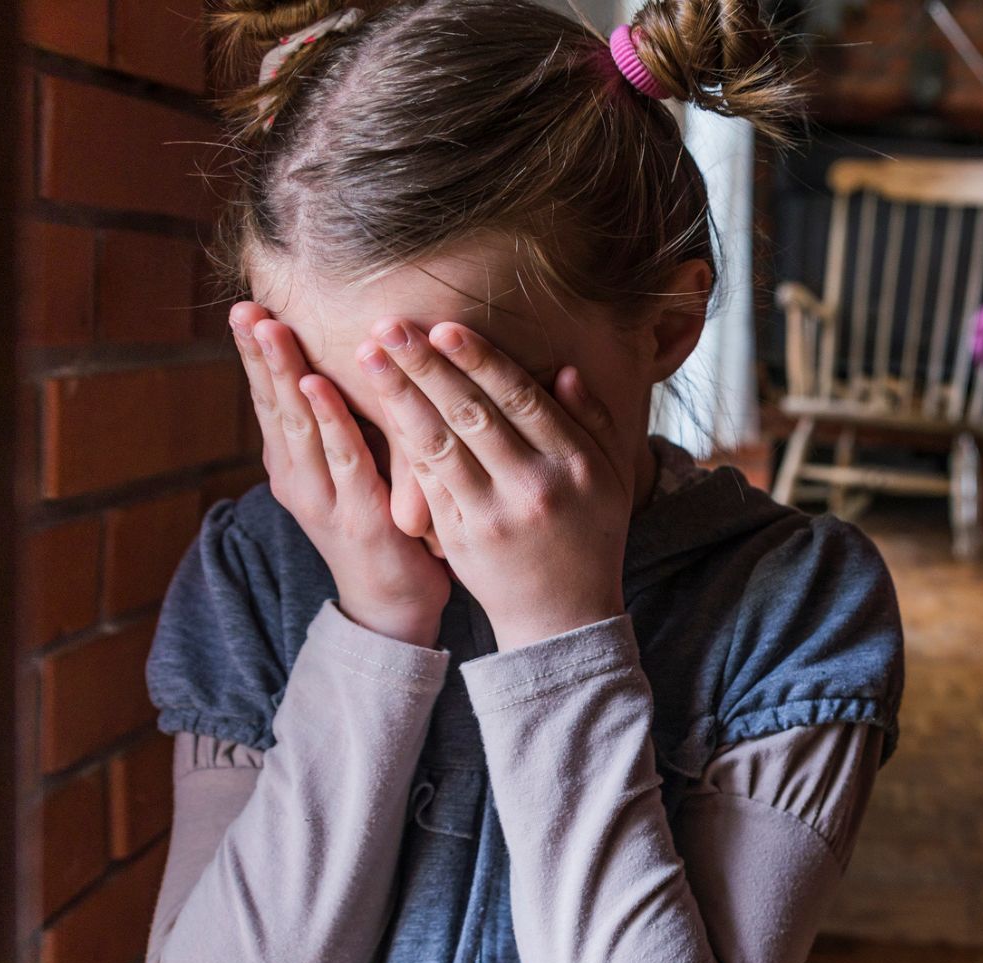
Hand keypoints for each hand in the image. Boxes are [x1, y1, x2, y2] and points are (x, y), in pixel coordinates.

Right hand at [231, 302, 451, 646]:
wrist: (394, 604)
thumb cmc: (381, 525)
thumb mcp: (355, 468)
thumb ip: (345, 424)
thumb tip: (350, 360)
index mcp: (293, 465)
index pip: (269, 400)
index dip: (255, 356)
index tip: (246, 307)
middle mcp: (297, 479)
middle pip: (274, 405)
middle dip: (259, 354)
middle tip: (246, 307)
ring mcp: (323, 499)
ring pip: (299, 426)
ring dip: (283, 375)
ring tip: (272, 330)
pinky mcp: (359, 517)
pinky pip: (344, 459)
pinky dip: (330, 421)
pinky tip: (317, 386)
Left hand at [361, 318, 634, 649]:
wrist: (563, 617)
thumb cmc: (590, 536)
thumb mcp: (612, 477)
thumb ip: (593, 421)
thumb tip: (563, 370)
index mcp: (575, 464)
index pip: (521, 399)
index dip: (480, 360)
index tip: (444, 327)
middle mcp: (534, 486)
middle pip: (472, 413)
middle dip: (426, 365)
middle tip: (389, 326)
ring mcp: (493, 514)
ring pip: (439, 444)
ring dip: (400, 395)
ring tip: (370, 357)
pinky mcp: (461, 537)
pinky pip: (427, 481)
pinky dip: (401, 442)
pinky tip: (380, 410)